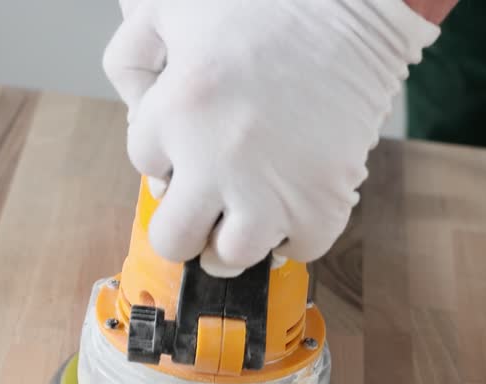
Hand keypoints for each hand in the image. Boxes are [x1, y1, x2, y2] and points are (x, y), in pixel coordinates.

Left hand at [103, 0, 438, 275]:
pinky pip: (298, 248)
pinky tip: (291, 201)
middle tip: (201, 204)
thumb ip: (131, 57)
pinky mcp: (322, 198)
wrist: (354, 3)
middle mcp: (216, 160)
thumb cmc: (267, 2)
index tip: (188, 141)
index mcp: (176, 112)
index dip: (165, 153)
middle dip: (182, 224)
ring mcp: (270, 188)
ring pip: (231, 257)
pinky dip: (293, 233)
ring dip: (233, 238)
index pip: (144, 164)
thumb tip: (135, 113)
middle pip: (173, 240)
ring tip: (245, 207)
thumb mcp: (171, 10)